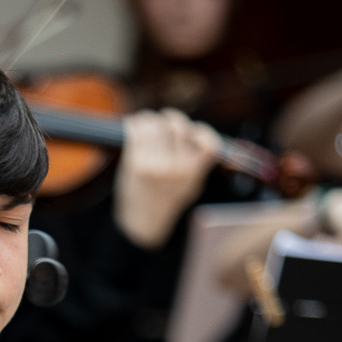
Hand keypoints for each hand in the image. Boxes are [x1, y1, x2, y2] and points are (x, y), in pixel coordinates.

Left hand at [115, 108, 219, 248]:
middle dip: (169, 118)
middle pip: (177, 126)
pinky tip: (132, 126)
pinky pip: (136, 131)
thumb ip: (197, 163)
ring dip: (148, 119)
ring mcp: (156, 165)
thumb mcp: (190, 186)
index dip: (202, 131)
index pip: (209, 143)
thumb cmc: (165, 200)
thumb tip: (196, 132)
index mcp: (193, 173)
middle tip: (162, 119)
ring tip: (144, 121)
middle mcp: (176, 168)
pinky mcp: (136, 164)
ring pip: (155, 124)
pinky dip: (133, 124)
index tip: (192, 131)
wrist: (141, 223)